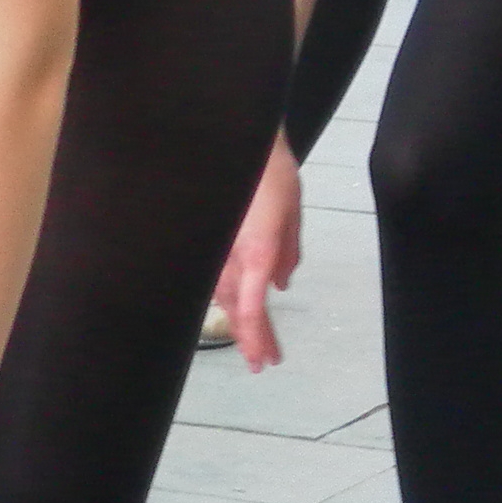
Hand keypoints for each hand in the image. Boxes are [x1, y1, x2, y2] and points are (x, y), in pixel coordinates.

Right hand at [214, 140, 303, 368]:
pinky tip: (232, 302)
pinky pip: (213, 274)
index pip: (251, 307)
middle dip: (249, 337)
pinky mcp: (209, 241)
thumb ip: (287, 252)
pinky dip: (224, 294)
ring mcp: (214, 248)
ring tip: (252, 338)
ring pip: (219, 294)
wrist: (235, 140)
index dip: (257, 337)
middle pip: (234, 308)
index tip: (264, 360)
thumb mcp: (291, 212)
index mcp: (253, 251)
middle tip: (262, 363)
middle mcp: (228, 254)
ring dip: (237, 319)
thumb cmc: (270, 172)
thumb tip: (281, 285)